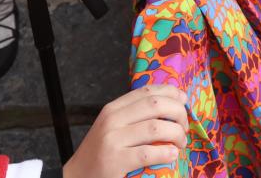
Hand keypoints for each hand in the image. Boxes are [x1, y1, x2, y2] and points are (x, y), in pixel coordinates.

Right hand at [63, 85, 187, 177]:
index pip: (146, 91)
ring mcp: (113, 140)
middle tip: (184, 127)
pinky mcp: (116, 160)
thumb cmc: (100, 154)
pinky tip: (172, 155)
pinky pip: (148, 153)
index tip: (184, 100)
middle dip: (178, 113)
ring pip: (156, 128)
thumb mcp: (112, 128)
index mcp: (113, 109)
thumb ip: (133, 116)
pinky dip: (166, 153)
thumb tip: (168, 106)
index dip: (170, 92)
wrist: (76, 177)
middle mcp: (112, 120)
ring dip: (176, 134)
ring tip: (180, 144)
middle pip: (155, 105)